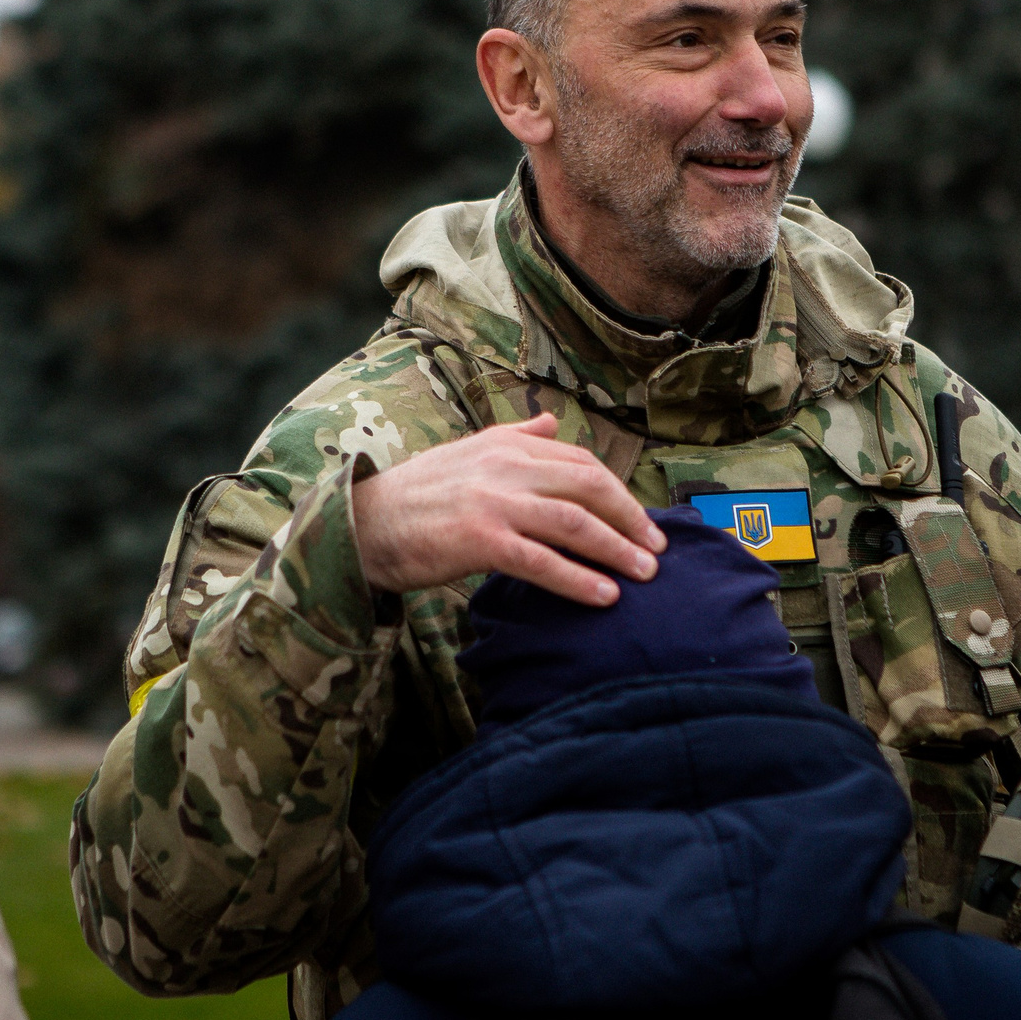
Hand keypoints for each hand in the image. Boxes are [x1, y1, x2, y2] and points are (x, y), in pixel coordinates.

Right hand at [353, 414, 666, 605]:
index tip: (642, 520)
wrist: (363, 524)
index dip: (619, 492)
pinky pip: (542, 561)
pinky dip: (579, 579)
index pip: (580, 462)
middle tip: (658, 550)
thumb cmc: (418, 495)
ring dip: (617, 550)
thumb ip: (515, 437)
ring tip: (644, 575)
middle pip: (589, 487)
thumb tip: (552, 423)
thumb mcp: (467, 452)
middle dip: (631, 519)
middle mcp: (506, 466)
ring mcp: (494, 502)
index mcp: (507, 444)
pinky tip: (604, 596)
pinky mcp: (479, 540)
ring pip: (574, 523)